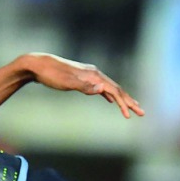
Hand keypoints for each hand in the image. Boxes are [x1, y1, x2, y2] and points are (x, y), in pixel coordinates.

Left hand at [20, 52, 143, 117]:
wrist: (38, 65)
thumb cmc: (51, 75)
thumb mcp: (66, 83)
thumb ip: (84, 87)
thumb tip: (102, 89)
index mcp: (93, 75)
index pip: (114, 91)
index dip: (124, 103)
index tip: (131, 115)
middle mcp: (94, 73)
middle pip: (116, 89)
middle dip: (129, 101)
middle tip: (141, 112)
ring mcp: (89, 75)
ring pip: (110, 88)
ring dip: (121, 99)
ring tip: (131, 108)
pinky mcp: (83, 78)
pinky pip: (101, 88)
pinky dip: (109, 95)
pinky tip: (110, 100)